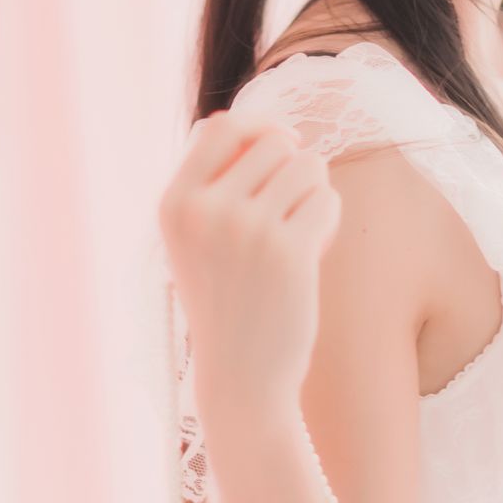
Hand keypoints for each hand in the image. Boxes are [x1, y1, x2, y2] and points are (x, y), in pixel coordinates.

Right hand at [159, 109, 340, 426]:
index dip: (257, 129)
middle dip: (291, 170)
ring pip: (307, 166)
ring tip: (298, 232)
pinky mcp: (289, 252)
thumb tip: (262, 126)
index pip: (220, 125)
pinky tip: (311, 252)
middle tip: (287, 214)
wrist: (241, 376)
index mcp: (174, 204)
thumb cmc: (225, 302)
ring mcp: (247, 229)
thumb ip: (217, 183)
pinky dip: (328, 220)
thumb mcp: (197, 240)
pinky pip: (327, 200)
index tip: (277, 151)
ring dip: (313, 193)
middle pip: (273, 142)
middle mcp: (205, 211)